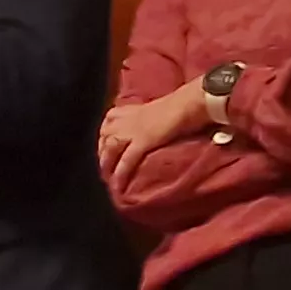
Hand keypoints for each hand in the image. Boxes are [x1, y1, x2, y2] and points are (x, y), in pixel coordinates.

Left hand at [96, 80, 210, 194]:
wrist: (188, 104)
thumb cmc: (180, 104)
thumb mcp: (158, 109)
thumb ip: (150, 117)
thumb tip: (154, 127)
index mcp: (131, 109)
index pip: (110, 120)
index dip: (105, 134)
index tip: (104, 144)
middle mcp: (127, 118)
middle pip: (105, 135)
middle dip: (102, 151)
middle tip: (104, 166)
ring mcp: (132, 130)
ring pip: (110, 148)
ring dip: (106, 163)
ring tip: (108, 178)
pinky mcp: (141, 142)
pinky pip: (126, 160)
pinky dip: (120, 173)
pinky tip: (118, 185)